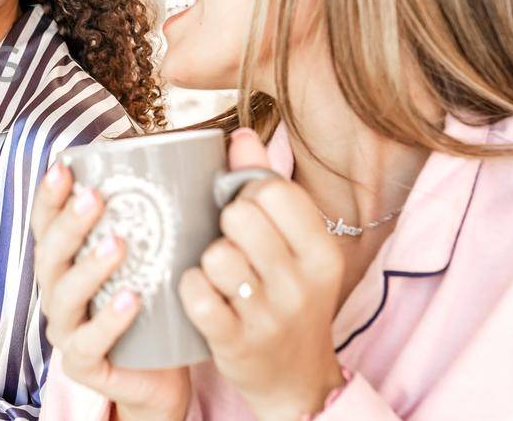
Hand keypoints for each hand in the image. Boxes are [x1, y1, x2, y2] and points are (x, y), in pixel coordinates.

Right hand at [31, 161, 189, 420]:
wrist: (160, 375)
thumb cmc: (155, 309)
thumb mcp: (150, 261)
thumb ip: (158, 220)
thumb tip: (198, 162)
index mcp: (65, 262)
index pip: (46, 222)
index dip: (49, 195)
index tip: (63, 166)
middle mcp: (57, 292)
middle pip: (49, 253)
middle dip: (69, 223)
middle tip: (96, 198)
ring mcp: (65, 329)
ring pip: (64, 295)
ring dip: (89, 267)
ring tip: (118, 245)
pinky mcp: (82, 363)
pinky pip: (88, 342)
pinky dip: (108, 320)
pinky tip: (132, 300)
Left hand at [178, 128, 346, 419]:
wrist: (295, 378)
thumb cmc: (287, 298)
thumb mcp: (295, 247)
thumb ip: (266, 187)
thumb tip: (238, 134)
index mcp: (322, 251)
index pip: (275, 191)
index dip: (247, 193)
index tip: (246, 210)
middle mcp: (303, 282)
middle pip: (240, 216)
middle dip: (223, 224)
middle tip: (228, 243)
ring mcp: (271, 315)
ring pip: (217, 255)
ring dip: (206, 261)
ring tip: (218, 274)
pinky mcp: (237, 342)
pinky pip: (196, 295)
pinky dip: (190, 290)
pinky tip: (201, 294)